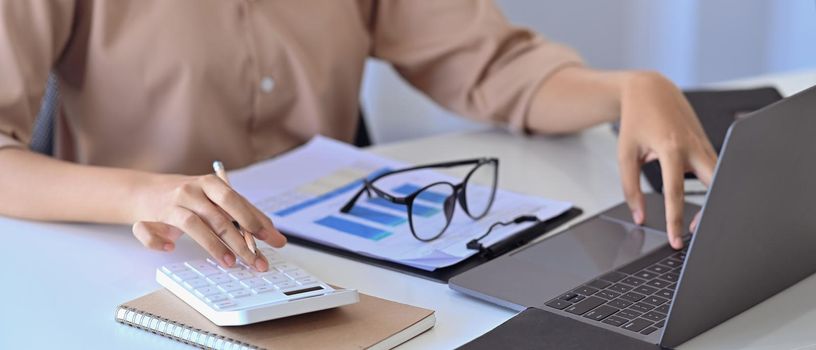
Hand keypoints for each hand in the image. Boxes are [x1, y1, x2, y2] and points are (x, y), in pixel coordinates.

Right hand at [130, 174, 286, 270]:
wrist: (145, 191)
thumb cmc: (191, 198)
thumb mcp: (217, 200)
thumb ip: (246, 215)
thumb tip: (276, 238)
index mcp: (210, 183)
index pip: (236, 201)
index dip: (254, 220)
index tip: (271, 239)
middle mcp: (191, 191)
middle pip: (218, 216)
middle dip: (240, 241)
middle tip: (255, 261)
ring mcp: (170, 204)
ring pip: (193, 224)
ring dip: (213, 246)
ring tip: (230, 262)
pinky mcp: (149, 219)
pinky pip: (149, 231)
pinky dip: (158, 241)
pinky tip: (170, 248)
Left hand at [617, 72, 716, 248]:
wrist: (649, 90)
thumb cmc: (636, 120)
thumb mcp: (625, 154)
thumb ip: (630, 187)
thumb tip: (638, 215)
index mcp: (670, 147)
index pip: (676, 192)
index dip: (676, 219)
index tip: (677, 239)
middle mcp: (693, 145)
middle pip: (713, 185)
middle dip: (707, 212)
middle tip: (693, 233)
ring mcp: (704, 144)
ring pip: (718, 177)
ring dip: (711, 200)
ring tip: (695, 221)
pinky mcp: (707, 144)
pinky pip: (714, 169)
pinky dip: (710, 187)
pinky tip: (702, 201)